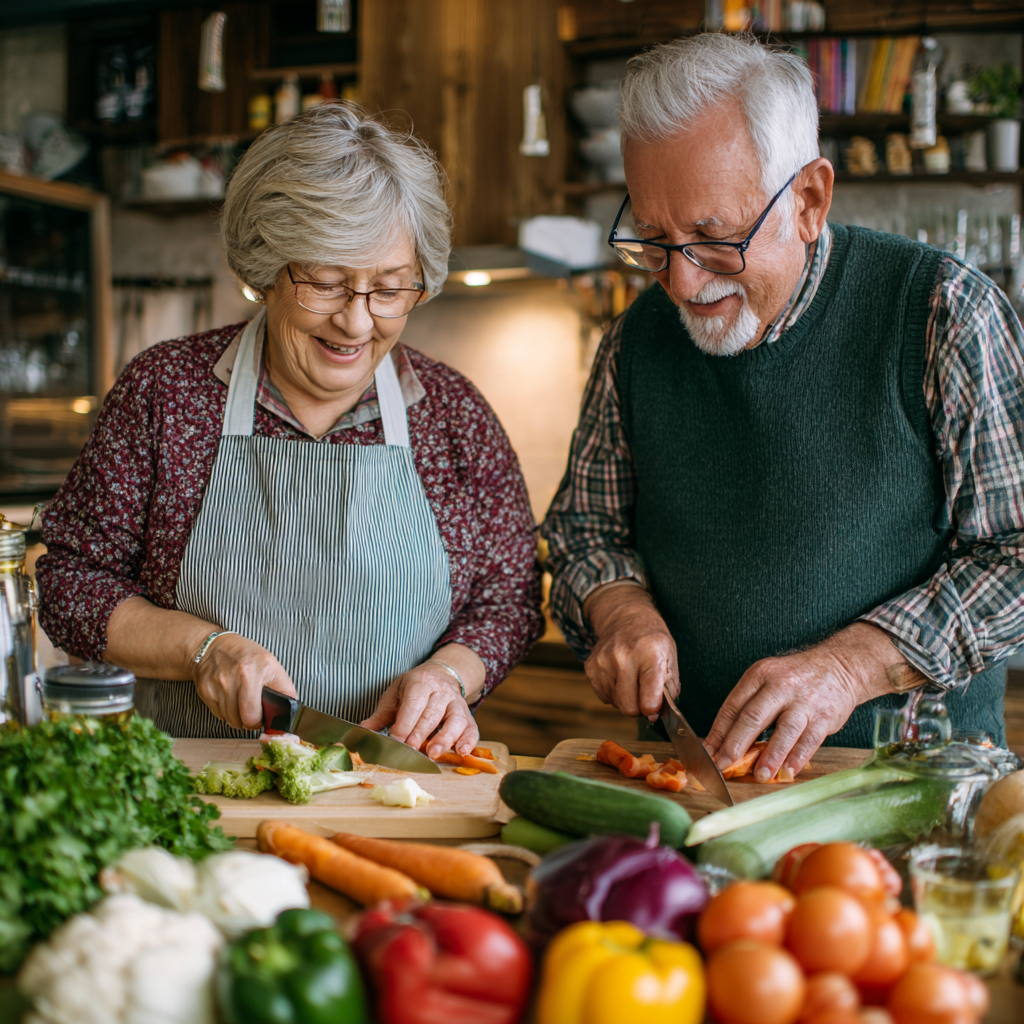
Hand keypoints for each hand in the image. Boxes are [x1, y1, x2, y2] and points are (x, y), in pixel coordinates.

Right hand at [194, 634, 296, 730]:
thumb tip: (290, 712)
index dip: (264, 720)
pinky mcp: (206, 691)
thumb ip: (283, 688)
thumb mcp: (271, 665)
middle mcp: (240, 675)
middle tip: (254, 713)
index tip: (265, 718)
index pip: (261, 711)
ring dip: (238, 717)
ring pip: (232, 720)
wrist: (213, 647)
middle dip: (251, 721)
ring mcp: (220, 684)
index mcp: (260, 668)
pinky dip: (226, 712)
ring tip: (241, 703)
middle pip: (246, 719)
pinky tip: (230, 699)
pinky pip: (219, 715)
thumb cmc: (245, 656)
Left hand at [361, 663, 478, 757]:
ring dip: (445, 738)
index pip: (413, 705)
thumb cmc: (414, 688)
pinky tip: (462, 752)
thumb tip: (363, 730)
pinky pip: (471, 728)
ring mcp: (457, 703)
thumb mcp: (395, 693)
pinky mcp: (468, 715)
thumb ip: (382, 714)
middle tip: (410, 750)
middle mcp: (441, 692)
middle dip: (420, 734)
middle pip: (432, 714)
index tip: (394, 741)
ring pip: (455, 721)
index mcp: (420, 683)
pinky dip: (469, 741)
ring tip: (433, 753)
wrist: (441, 674)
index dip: (404, 724)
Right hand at [583, 583, 679, 719]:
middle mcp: (623, 658)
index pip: (649, 699)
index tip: (654, 708)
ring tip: (631, 678)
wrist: (625, 618)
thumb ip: (669, 688)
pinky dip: (613, 692)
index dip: (653, 709)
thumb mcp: (670, 658)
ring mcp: (603, 662)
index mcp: (650, 655)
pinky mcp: (590, 668)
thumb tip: (656, 714)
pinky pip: (604, 696)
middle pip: (629, 708)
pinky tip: (619, 675)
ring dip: (625, 698)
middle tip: (644, 694)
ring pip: (616, 704)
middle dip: (638, 708)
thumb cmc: (651, 640)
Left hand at [704, 622, 919, 780]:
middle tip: (722, 766)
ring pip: (784, 730)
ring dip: (770, 756)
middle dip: (735, 745)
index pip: (733, 706)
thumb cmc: (796, 678)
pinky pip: (809, 740)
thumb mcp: (767, 679)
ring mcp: (804, 701)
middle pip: (753, 717)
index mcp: (759, 675)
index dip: (718, 732)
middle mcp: (780, 686)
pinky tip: (787, 772)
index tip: (707, 753)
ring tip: (758, 775)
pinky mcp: (825, 716)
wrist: (839, 666)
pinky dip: (797, 757)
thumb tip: (723, 741)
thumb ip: (749, 706)